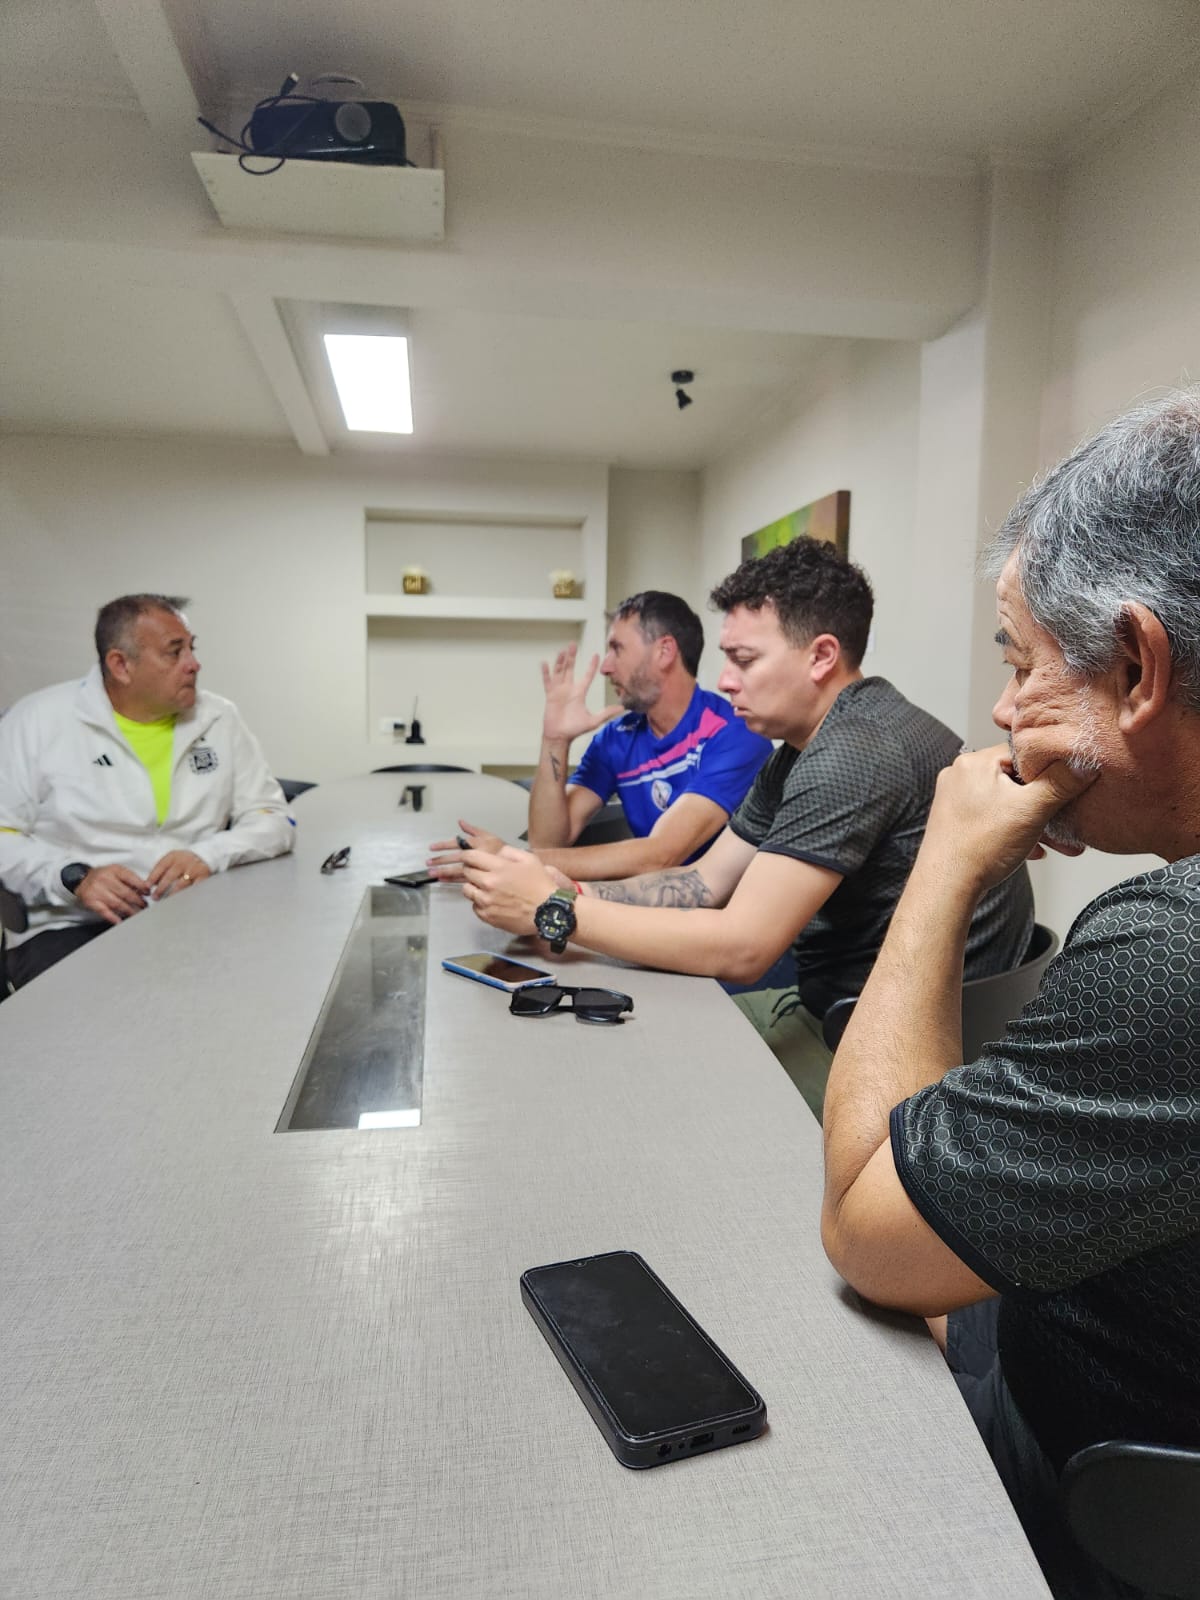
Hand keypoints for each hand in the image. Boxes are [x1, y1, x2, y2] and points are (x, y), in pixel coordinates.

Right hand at [75, 864, 152, 924]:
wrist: (81, 879)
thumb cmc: (102, 876)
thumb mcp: (116, 872)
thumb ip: (129, 879)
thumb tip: (145, 889)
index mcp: (114, 870)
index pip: (130, 878)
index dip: (141, 886)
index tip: (148, 893)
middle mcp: (105, 879)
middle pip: (125, 893)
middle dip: (138, 901)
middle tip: (145, 906)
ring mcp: (97, 891)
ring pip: (117, 903)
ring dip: (129, 910)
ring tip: (137, 914)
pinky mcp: (91, 901)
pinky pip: (104, 911)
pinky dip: (113, 917)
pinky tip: (120, 921)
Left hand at [146, 850, 210, 898]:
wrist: (203, 856)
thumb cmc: (182, 861)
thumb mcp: (171, 861)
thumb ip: (160, 870)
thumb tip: (149, 885)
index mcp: (174, 856)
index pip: (161, 866)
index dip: (153, 877)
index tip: (147, 887)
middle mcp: (184, 861)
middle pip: (170, 876)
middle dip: (161, 888)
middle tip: (155, 897)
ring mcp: (194, 869)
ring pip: (181, 884)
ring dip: (172, 894)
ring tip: (166, 901)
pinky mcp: (203, 876)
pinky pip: (193, 888)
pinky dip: (187, 895)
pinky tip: (181, 901)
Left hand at [427, 818, 504, 880]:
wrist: (517, 868)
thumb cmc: (503, 852)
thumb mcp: (490, 837)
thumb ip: (474, 830)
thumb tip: (460, 822)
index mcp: (477, 844)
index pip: (457, 843)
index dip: (443, 845)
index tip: (432, 848)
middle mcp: (476, 856)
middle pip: (455, 858)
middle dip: (440, 860)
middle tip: (428, 863)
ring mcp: (477, 870)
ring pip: (457, 870)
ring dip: (443, 871)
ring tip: (431, 873)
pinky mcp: (479, 881)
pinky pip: (463, 880)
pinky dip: (452, 880)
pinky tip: (442, 880)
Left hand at [461, 845, 557, 936]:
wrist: (549, 912)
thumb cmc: (541, 885)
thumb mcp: (530, 860)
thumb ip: (509, 852)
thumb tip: (495, 854)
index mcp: (499, 868)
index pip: (470, 857)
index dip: (466, 855)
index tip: (468, 857)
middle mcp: (488, 884)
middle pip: (466, 872)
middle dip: (471, 870)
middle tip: (481, 873)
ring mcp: (486, 901)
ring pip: (467, 890)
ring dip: (474, 887)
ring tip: (486, 889)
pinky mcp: (487, 916)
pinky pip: (474, 907)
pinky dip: (480, 903)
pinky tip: (492, 902)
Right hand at [541, 642, 621, 744]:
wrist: (560, 736)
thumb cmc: (575, 728)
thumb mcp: (594, 720)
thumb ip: (607, 713)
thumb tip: (622, 708)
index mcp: (579, 693)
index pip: (587, 676)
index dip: (591, 666)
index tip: (596, 655)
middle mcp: (569, 689)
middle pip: (570, 669)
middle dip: (572, 657)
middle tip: (573, 644)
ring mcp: (559, 691)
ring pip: (559, 672)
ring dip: (560, 662)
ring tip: (562, 651)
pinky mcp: (550, 695)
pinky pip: (548, 682)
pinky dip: (546, 673)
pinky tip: (544, 663)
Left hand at [918, 745, 1098, 894]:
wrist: (947, 886)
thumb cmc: (980, 847)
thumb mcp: (1032, 810)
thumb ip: (1061, 782)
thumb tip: (1084, 762)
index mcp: (975, 763)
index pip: (1023, 753)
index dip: (1050, 768)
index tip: (1068, 784)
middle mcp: (961, 776)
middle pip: (1016, 781)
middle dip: (1047, 805)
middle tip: (1068, 821)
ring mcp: (956, 800)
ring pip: (1007, 804)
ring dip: (1036, 823)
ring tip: (1060, 844)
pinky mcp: (956, 822)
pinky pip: (994, 820)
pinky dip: (1015, 832)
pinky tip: (1034, 850)